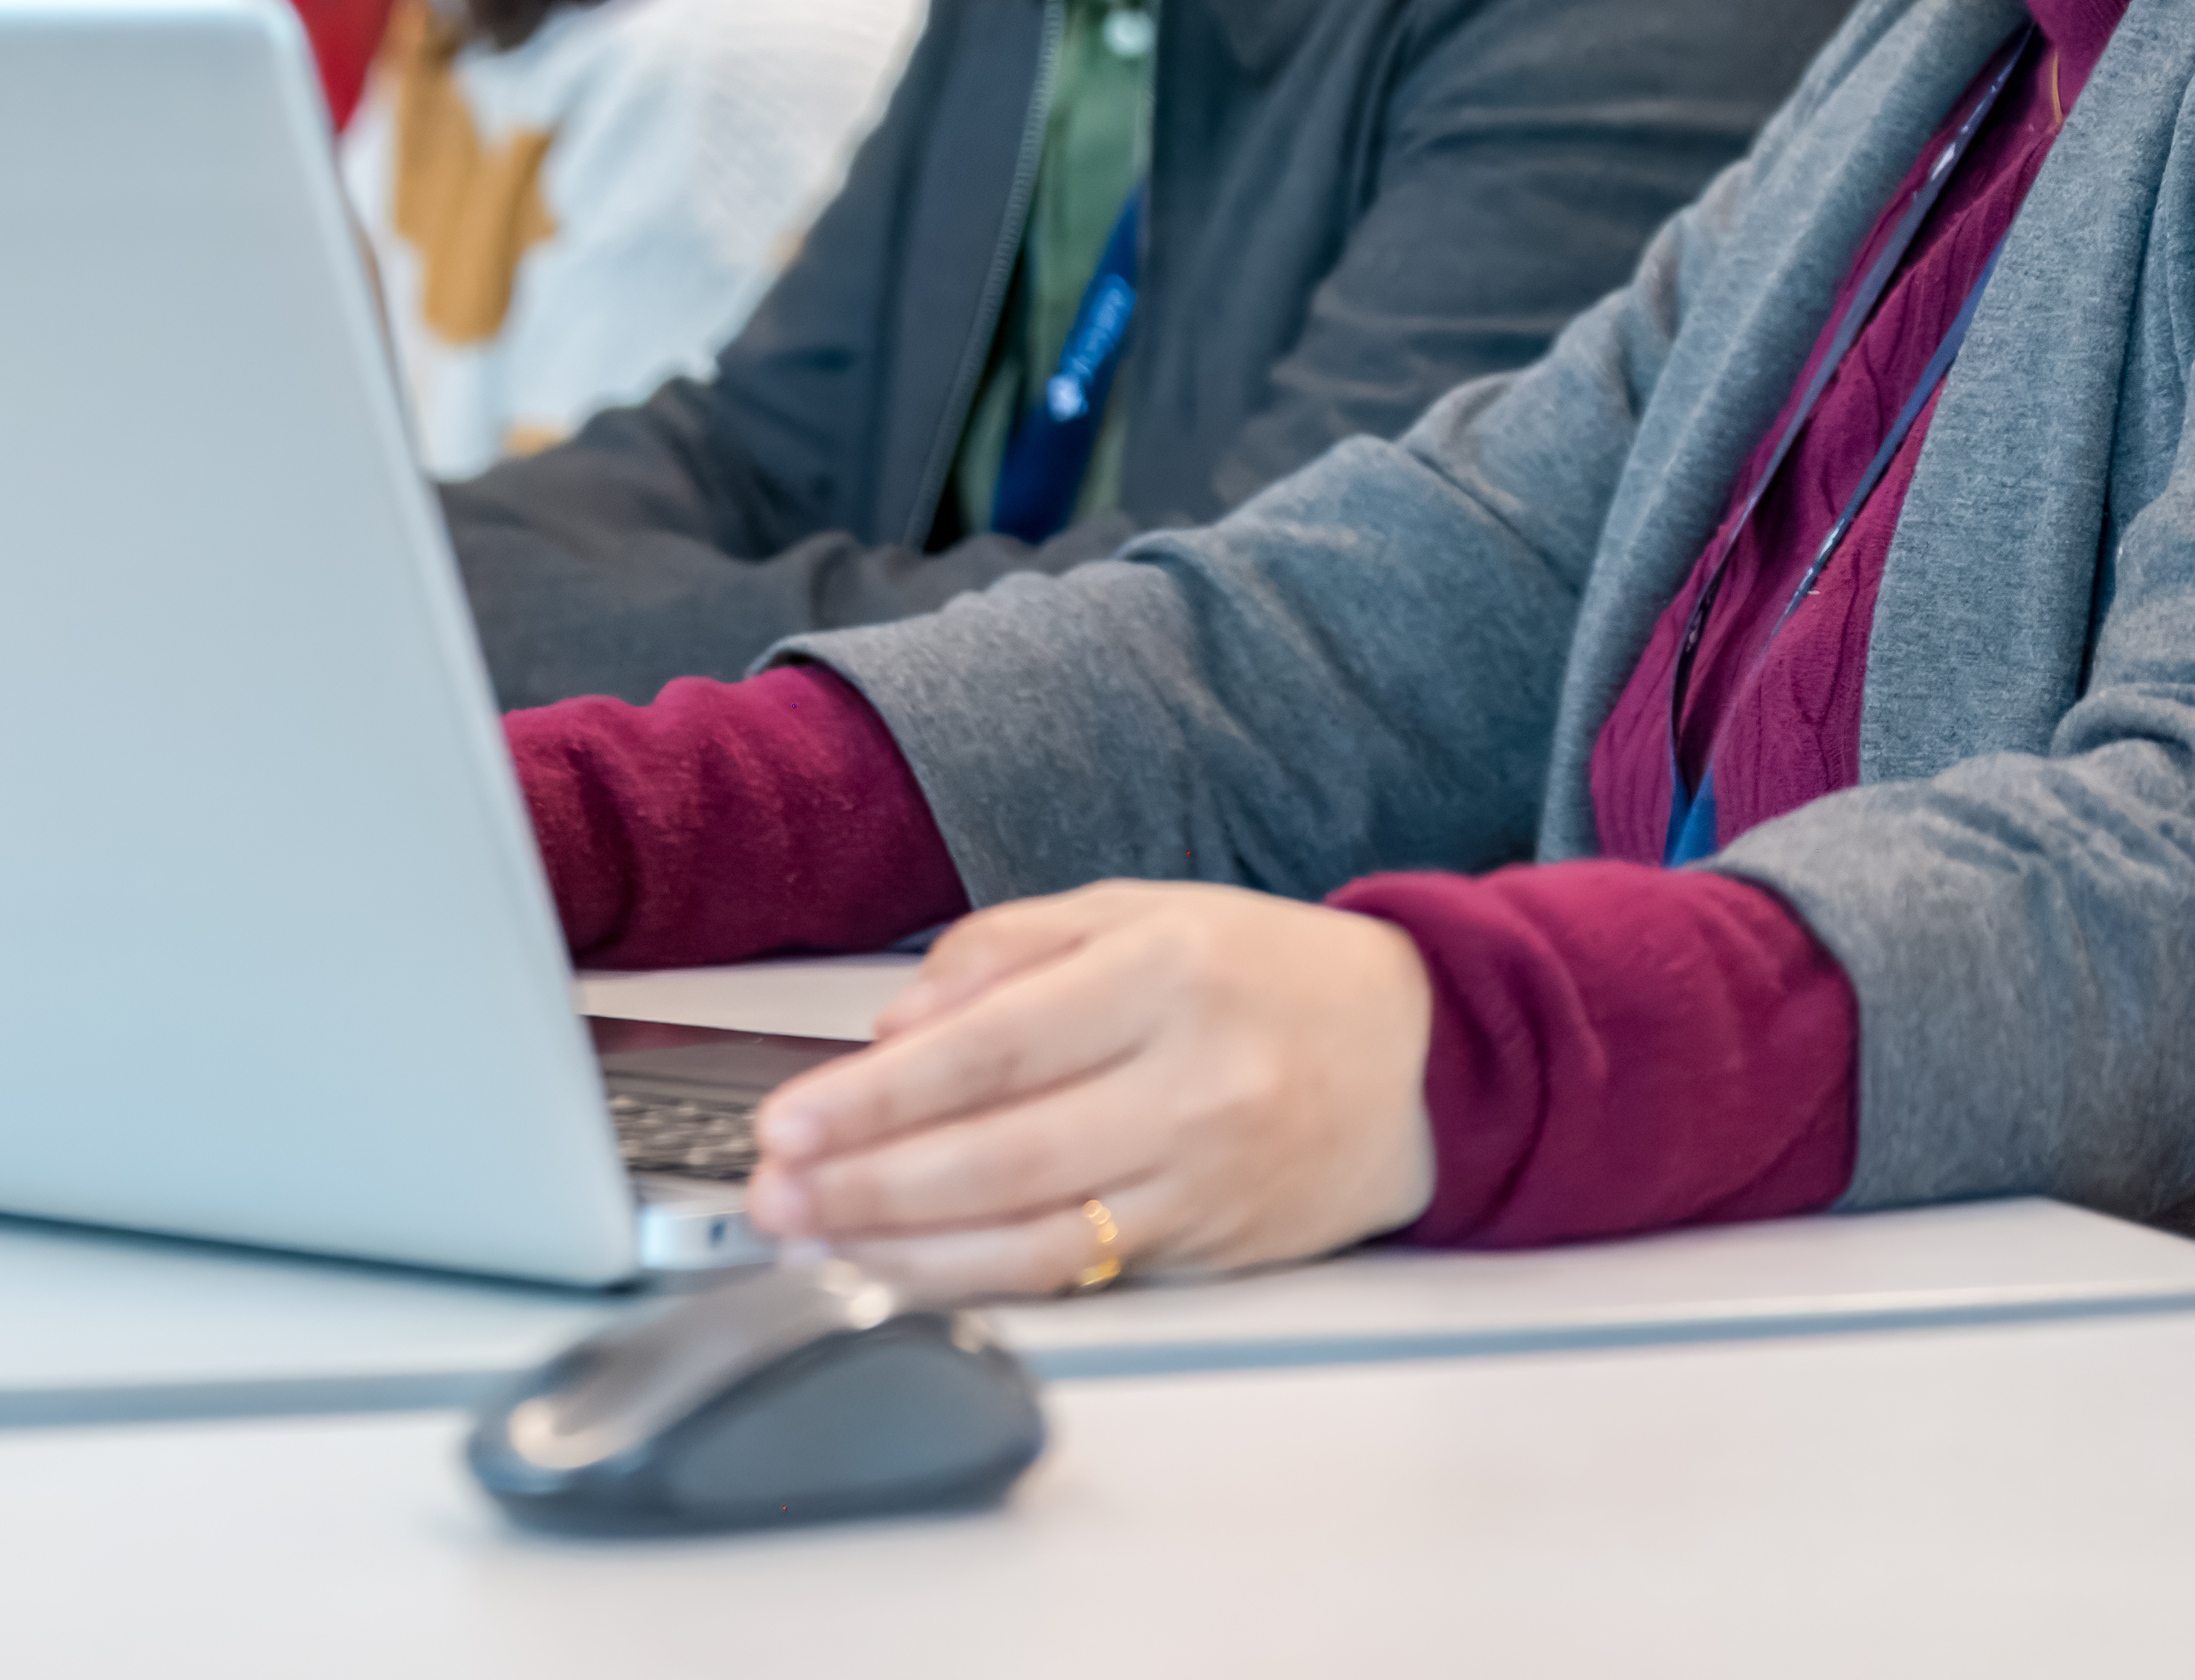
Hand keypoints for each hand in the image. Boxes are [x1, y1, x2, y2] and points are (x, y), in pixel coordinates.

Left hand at [741, 882, 1438, 1295]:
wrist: (1418, 1059)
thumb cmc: (1262, 974)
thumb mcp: (1137, 911)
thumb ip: (1006, 950)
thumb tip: (894, 1027)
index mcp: (1166, 970)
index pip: (999, 1044)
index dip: (883, 1091)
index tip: (794, 1119)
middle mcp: (1192, 1078)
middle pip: (1005, 1149)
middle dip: (872, 1182)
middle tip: (777, 1195)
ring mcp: (1207, 1174)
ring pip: (1037, 1232)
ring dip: (908, 1249)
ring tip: (816, 1245)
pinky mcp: (1213, 1245)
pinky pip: (1083, 1270)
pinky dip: (983, 1282)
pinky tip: (909, 1275)